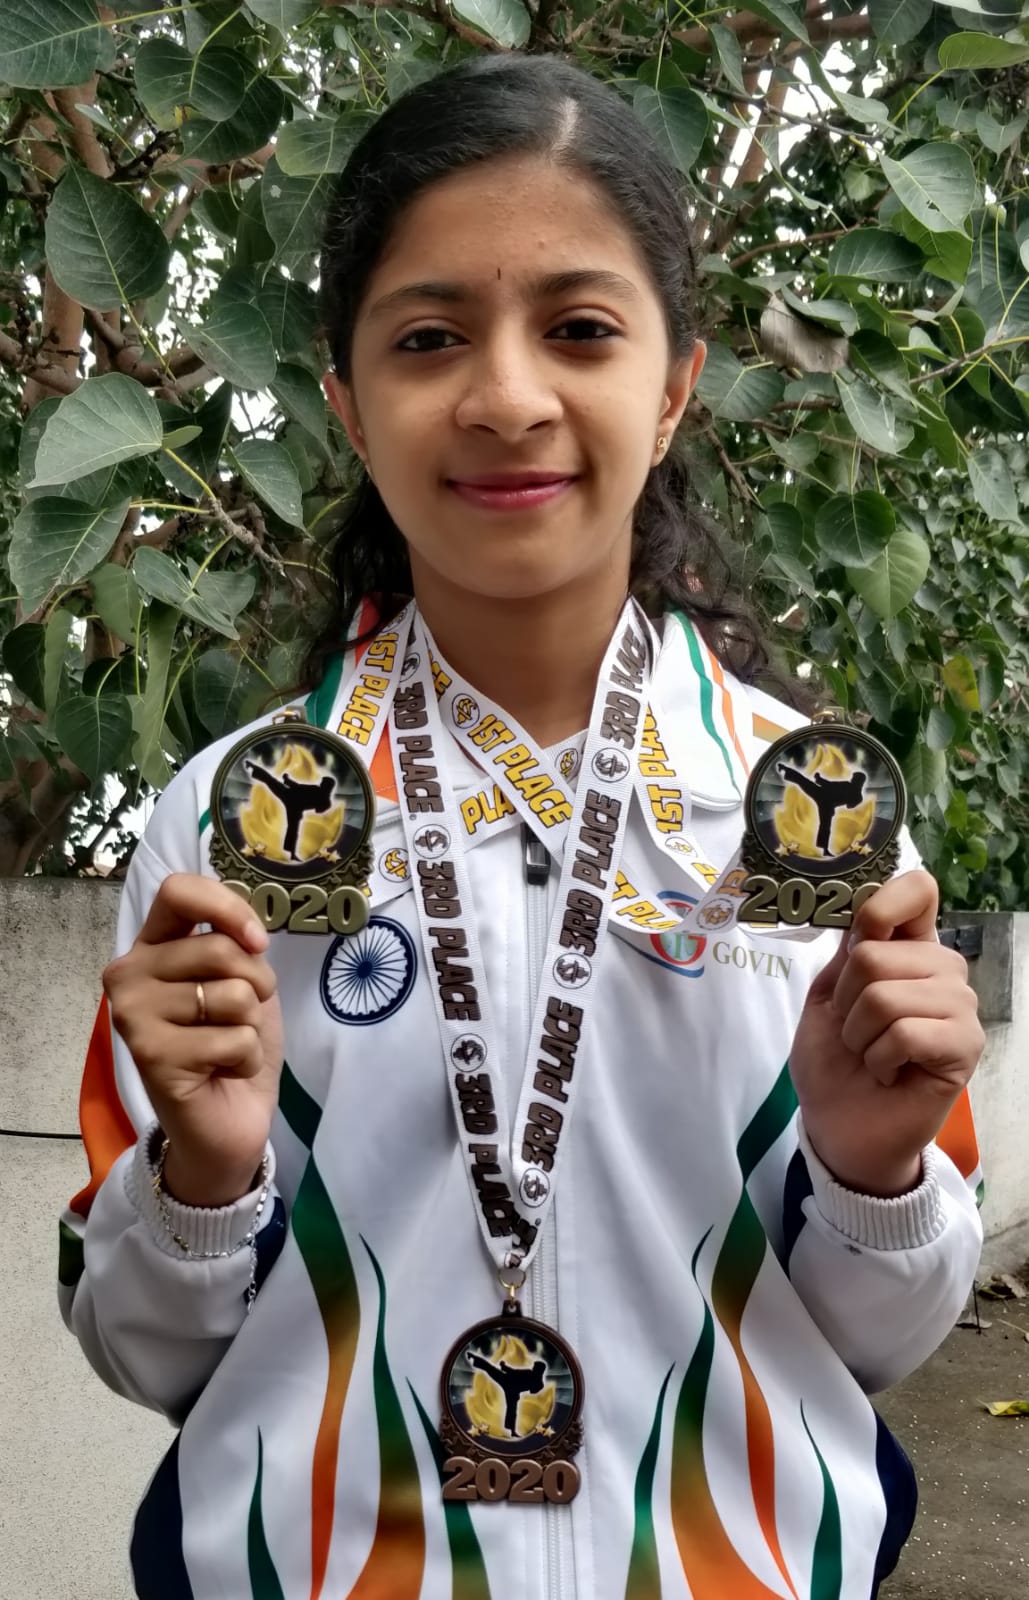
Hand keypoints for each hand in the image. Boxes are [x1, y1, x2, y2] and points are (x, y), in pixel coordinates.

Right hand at [103, 873, 283, 1206]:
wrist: (225, 1122)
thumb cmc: (232, 1043)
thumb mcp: (242, 980)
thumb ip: (234, 944)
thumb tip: (247, 932)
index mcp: (151, 946)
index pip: (178, 892)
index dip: (228, 908)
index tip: (257, 943)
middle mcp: (129, 974)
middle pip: (219, 948)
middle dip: (256, 985)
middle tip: (241, 1017)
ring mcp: (133, 1015)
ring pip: (232, 995)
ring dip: (250, 1025)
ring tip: (226, 1046)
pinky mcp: (150, 1054)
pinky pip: (234, 1038)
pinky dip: (245, 1058)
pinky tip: (221, 1072)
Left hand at [788, 870, 983, 1196]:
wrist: (840, 1126)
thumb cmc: (833, 1062)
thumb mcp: (826, 998)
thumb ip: (848, 953)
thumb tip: (864, 914)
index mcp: (909, 949)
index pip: (918, 890)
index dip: (883, 903)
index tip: (859, 936)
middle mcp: (942, 970)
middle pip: (878, 951)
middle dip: (845, 999)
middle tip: (854, 1032)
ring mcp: (960, 1007)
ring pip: (886, 994)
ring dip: (860, 1033)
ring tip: (870, 1054)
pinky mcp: (965, 1046)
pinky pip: (906, 1032)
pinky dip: (879, 1057)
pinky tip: (888, 1073)